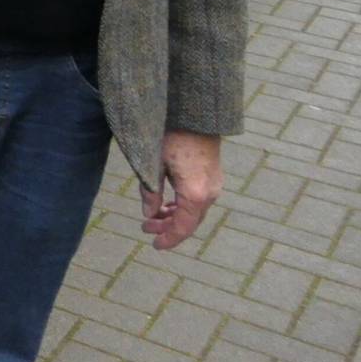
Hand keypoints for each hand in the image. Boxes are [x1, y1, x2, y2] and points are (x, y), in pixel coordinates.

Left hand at [141, 131, 222, 250]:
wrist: (195, 116)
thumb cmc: (172, 137)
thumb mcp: (154, 165)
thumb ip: (151, 192)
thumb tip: (148, 213)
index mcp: (195, 194)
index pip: (183, 227)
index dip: (169, 238)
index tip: (155, 245)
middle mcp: (209, 193)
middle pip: (189, 221)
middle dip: (167, 227)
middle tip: (145, 228)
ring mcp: (214, 185)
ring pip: (194, 211)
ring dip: (174, 217)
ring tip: (153, 216)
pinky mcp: (213, 177)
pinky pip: (199, 200)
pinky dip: (183, 207)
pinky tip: (168, 204)